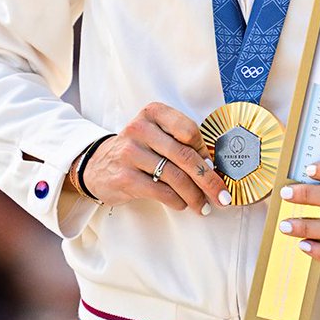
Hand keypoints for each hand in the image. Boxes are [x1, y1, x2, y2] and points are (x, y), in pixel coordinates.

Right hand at [76, 103, 231, 214]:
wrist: (96, 165)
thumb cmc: (137, 150)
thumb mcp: (154, 134)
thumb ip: (179, 142)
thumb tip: (212, 167)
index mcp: (152, 113)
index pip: (188, 129)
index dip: (204, 150)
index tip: (213, 166)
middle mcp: (140, 129)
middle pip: (184, 156)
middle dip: (208, 179)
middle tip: (222, 195)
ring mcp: (130, 153)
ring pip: (175, 177)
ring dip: (195, 195)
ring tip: (203, 206)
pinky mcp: (125, 177)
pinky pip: (161, 192)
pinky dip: (177, 201)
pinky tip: (182, 204)